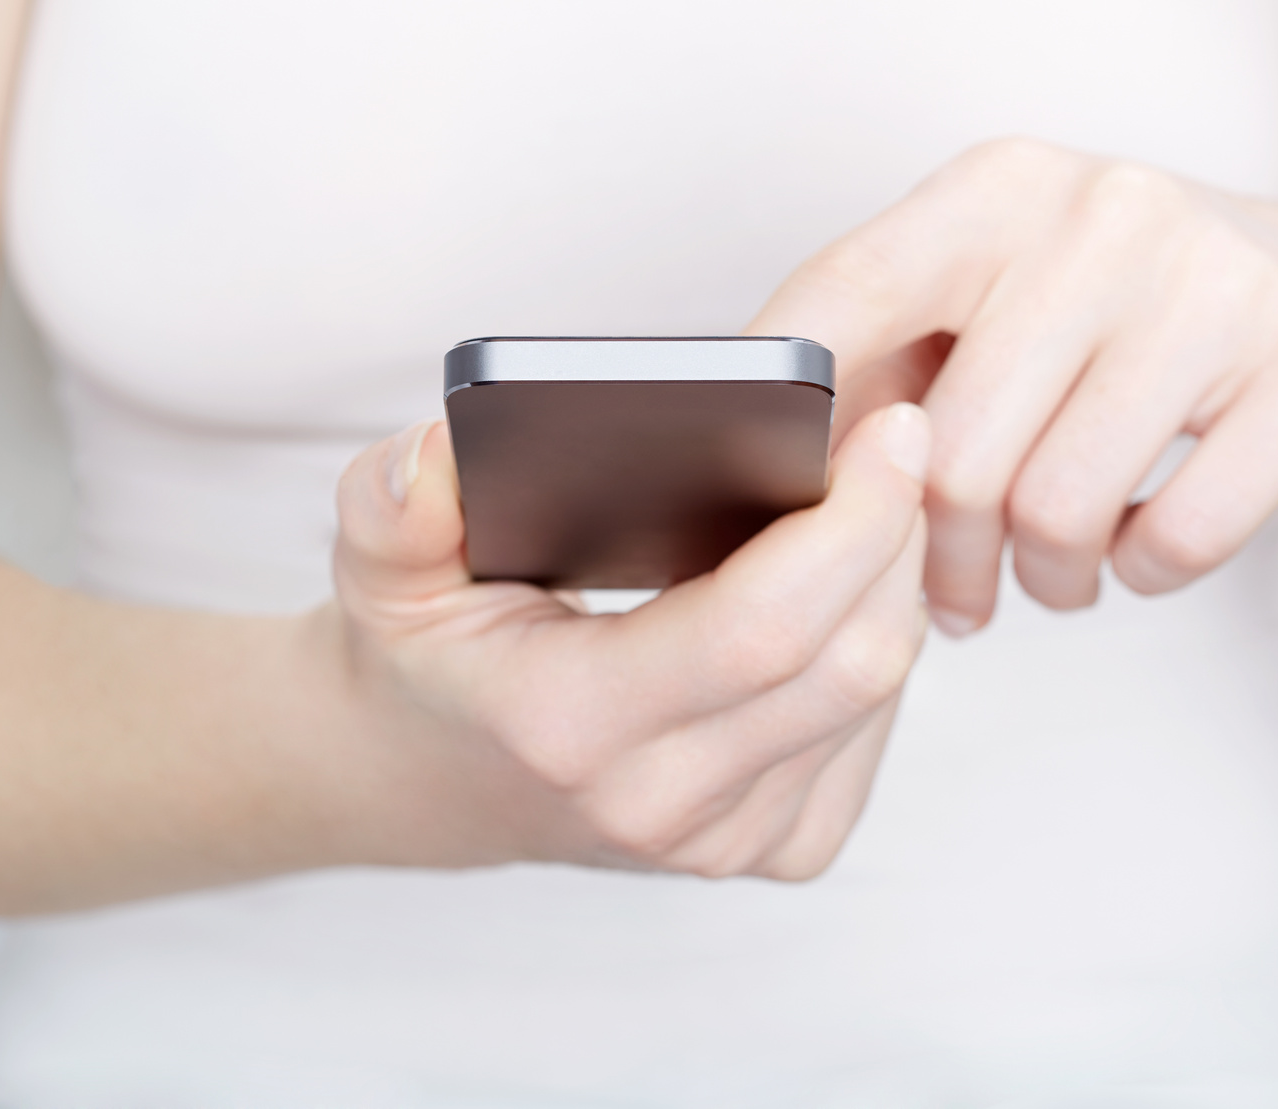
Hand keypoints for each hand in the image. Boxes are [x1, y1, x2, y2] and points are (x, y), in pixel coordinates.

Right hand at [326, 403, 929, 878]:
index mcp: (572, 726)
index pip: (759, 629)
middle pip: (851, 660)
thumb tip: (443, 448)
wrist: (426, 779)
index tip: (892, 426)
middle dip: (896, 533)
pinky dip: (879, 646)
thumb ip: (393, 502)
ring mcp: (725, 842)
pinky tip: (847, 587)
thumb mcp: (381, 567)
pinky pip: (871, 736)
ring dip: (897, 583)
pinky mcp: (771, 850)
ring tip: (874, 493)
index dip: (848, 523)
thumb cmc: (421, 658)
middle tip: (895, 434)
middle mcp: (662, 805)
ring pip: (877, 695)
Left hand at [748, 138, 1277, 633]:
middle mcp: (1108, 212)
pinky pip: (1180, 539)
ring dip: (1042, 578)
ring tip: (1047, 573)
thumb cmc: (1113, 327)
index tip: (747, 486)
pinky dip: (1145, 573)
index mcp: (999, 190)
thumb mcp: (997, 305)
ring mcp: (1222, 282)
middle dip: (939, 558)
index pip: (853, 290)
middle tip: (951, 595)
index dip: (789, 402)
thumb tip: (764, 484)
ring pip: (1058, 508)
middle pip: (953, 451)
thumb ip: (884, 368)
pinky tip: (1138, 546)